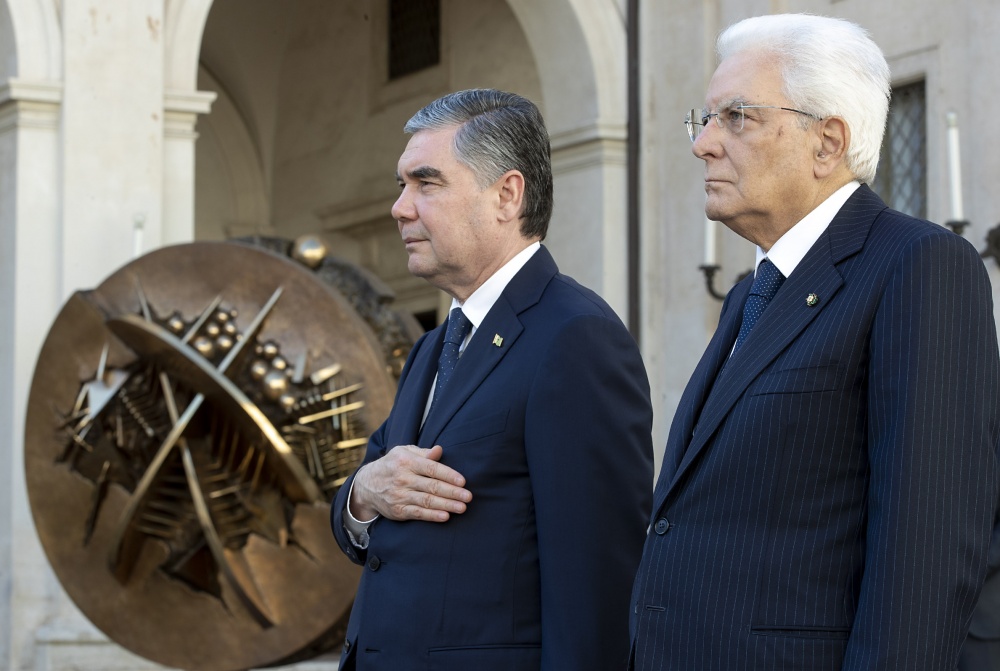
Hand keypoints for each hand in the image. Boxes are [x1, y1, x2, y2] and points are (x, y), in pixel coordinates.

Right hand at [349, 445, 471, 521]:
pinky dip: (432, 516)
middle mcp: (402, 478)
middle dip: (452, 492)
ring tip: (462, 507)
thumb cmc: (392, 465)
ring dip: (446, 505)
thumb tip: (440, 450)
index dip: (448, 475)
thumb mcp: (404, 452)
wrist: (366, 485)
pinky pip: (417, 513)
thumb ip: (423, 453)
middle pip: (431, 486)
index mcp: (406, 461)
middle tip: (468, 496)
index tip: (463, 481)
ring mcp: (399, 496)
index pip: (431, 468)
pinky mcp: (398, 510)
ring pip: (426, 501)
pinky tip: (445, 516)